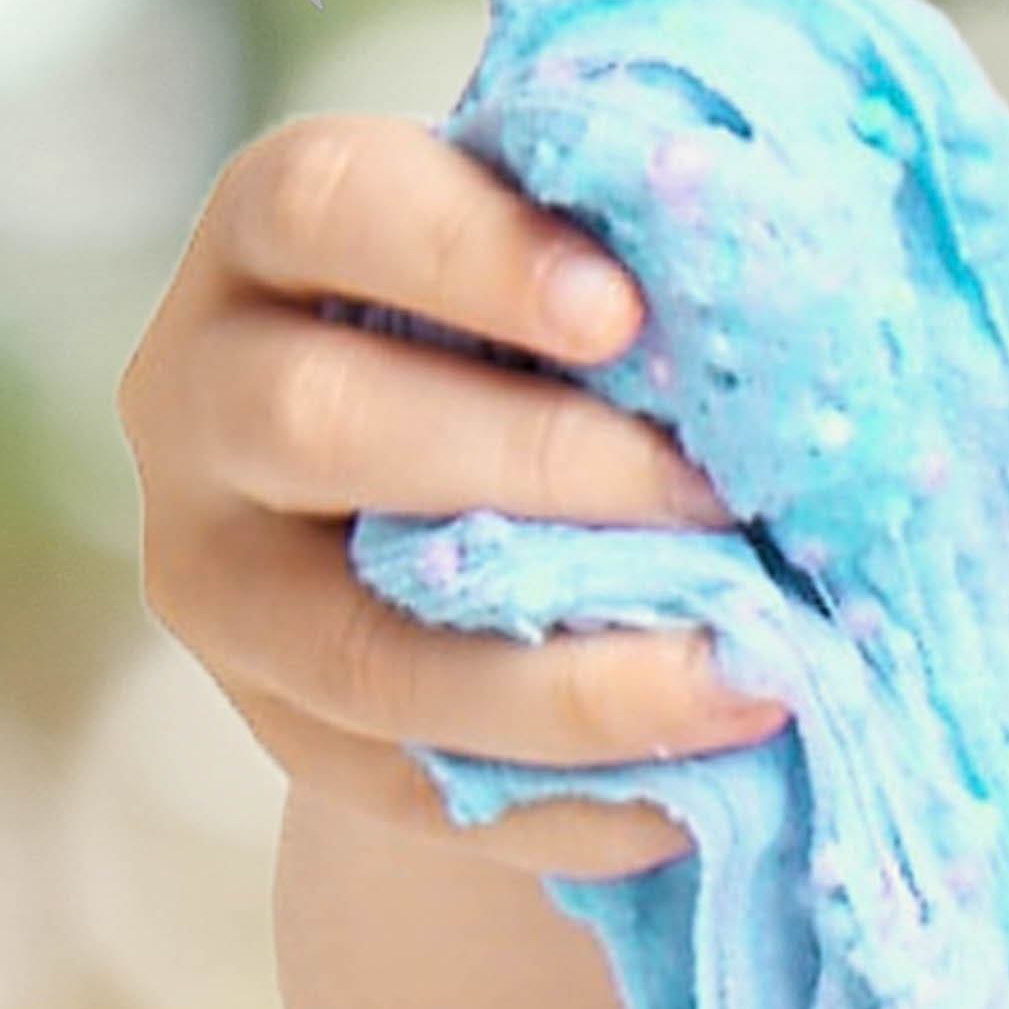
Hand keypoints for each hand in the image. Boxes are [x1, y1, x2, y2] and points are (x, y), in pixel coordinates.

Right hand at [119, 112, 782, 882]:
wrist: (481, 530)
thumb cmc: (562, 358)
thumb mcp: (577, 278)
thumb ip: (640, 267)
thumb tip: (807, 296)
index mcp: (273, 243)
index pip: (326, 206)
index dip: (469, 253)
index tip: (627, 311)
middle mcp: (201, 401)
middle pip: (319, 421)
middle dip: (539, 467)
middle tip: (717, 499)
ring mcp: (226, 582)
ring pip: (366, 650)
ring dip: (574, 682)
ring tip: (751, 683)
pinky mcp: (287, 730)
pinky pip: (417, 787)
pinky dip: (572, 802)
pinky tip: (699, 800)